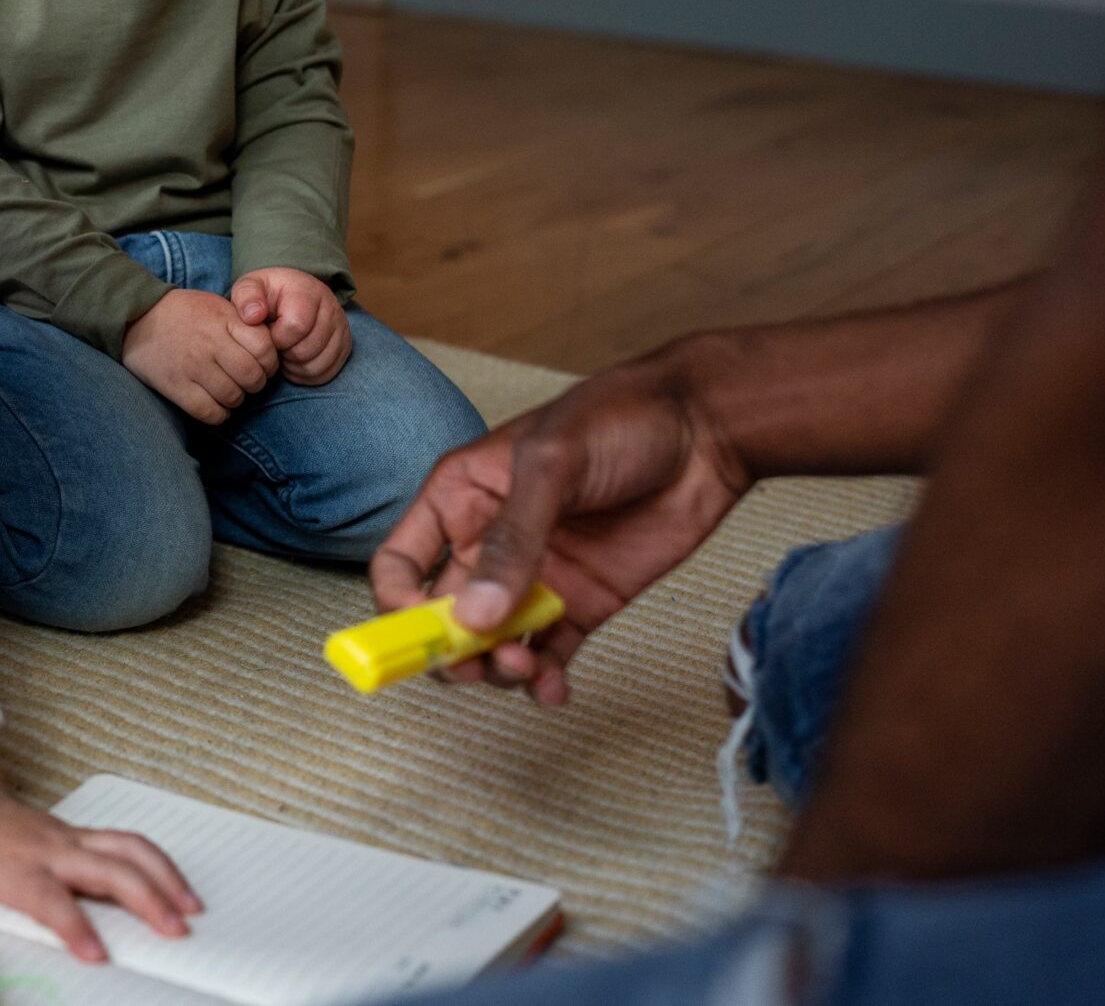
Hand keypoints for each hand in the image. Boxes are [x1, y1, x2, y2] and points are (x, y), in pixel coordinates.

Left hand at [0, 733, 200, 963]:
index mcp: (10, 867)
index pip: (48, 898)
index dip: (74, 925)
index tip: (98, 953)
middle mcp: (47, 850)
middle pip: (107, 869)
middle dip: (146, 899)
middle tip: (174, 932)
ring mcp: (68, 838)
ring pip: (127, 848)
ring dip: (164, 877)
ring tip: (191, 908)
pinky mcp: (81, 835)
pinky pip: (128, 843)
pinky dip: (159, 863)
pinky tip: (176, 886)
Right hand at [123, 289, 278, 423]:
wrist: (137, 317)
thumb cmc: (184, 313)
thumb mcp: (217, 306)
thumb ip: (243, 324)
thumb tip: (271, 350)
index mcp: (224, 319)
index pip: (265, 348)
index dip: (270, 363)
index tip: (262, 365)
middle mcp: (211, 342)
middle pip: (252, 377)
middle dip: (255, 384)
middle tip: (246, 382)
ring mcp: (192, 365)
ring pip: (233, 397)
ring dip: (235, 400)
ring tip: (228, 392)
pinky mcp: (175, 385)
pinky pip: (208, 411)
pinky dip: (218, 414)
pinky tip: (215, 406)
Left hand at [229, 268, 353, 384]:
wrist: (292, 294)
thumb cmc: (268, 294)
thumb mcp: (251, 287)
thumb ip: (246, 296)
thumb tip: (253, 316)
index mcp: (308, 292)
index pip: (296, 326)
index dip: (276, 337)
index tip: (267, 332)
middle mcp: (331, 308)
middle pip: (306, 350)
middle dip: (283, 353)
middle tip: (274, 344)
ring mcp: (341, 329)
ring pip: (316, 366)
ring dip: (292, 366)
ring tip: (282, 351)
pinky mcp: (344, 348)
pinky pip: (324, 374)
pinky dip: (304, 375)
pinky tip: (293, 360)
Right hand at [367, 350, 751, 705]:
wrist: (706, 429)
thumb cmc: (620, 417)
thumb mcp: (553, 465)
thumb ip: (513, 541)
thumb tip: (474, 617)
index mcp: (460, 497)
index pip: (400, 563)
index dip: (398, 605)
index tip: (424, 635)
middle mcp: (489, 542)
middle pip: (442, 616)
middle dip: (453, 650)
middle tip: (481, 664)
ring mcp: (536, 576)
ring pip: (493, 644)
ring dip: (499, 670)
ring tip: (529, 670)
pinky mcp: (582, 602)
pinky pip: (548, 655)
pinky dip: (545, 681)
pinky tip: (556, 687)